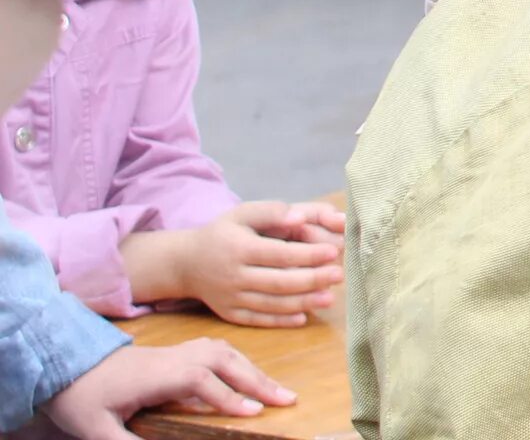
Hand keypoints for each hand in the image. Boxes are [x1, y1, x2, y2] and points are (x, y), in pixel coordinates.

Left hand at [42, 340, 293, 439]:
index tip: (255, 412)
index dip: (229, 397)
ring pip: (225, 352)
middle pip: (225, 361)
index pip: (202, 382)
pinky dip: (238, 359)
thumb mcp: (94, 429)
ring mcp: (176, 352)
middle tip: (288, 399)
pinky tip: (245, 372)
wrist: (65, 364)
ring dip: (253, 369)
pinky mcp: (174, 353)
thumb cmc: (80, 399)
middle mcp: (173, 358)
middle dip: (259, 380)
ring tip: (276, 389)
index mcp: (157, 376)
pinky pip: (216, 349)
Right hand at [125, 201, 345, 326]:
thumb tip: (299, 217)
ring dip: (303, 303)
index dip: (308, 255)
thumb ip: (271, 212)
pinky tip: (303, 317)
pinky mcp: (229, 314)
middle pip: (279, 282)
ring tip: (330, 298)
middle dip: (312, 280)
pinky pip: (257, 320)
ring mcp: (231, 299)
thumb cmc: (222, 233)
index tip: (333, 252)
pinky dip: (281, 321)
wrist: (185, 263)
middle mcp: (234, 277)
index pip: (280, 255)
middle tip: (339, 275)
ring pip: (271, 304)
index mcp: (240, 250)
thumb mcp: (242, 214)